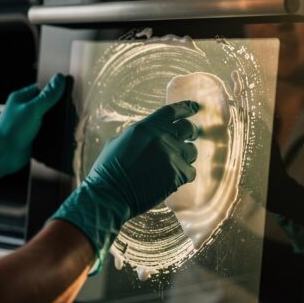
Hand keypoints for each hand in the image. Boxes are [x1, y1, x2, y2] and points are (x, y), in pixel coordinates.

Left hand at [0, 75, 67, 174]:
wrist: (2, 155)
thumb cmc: (12, 130)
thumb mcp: (33, 109)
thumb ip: (47, 95)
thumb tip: (60, 79)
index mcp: (21, 99)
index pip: (41, 89)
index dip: (55, 90)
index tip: (69, 92)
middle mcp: (24, 111)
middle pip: (46, 105)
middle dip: (58, 108)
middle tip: (72, 109)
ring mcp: (28, 125)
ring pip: (47, 120)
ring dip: (57, 123)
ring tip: (71, 123)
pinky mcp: (32, 138)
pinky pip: (46, 134)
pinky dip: (54, 135)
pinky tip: (63, 135)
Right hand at [52, 100, 198, 272]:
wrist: (109, 195)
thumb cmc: (109, 170)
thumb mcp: (119, 142)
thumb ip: (140, 135)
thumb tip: (152, 133)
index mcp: (146, 127)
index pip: (173, 111)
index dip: (186, 108)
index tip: (195, 107)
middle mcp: (161, 138)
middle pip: (188, 128)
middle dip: (191, 132)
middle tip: (191, 136)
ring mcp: (171, 156)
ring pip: (192, 151)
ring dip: (185, 156)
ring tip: (174, 163)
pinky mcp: (176, 175)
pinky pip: (190, 171)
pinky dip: (184, 175)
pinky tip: (174, 179)